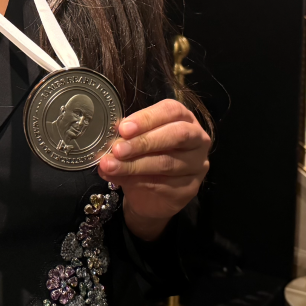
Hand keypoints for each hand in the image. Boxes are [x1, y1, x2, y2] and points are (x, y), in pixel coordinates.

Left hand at [97, 98, 210, 240]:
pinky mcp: (191, 188)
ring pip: (167, 163)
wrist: (152, 194)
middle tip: (117, 149)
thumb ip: (126, 138)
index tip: (123, 128)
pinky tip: (118, 179)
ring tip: (109, 166)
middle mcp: (197, 139)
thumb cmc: (145, 156)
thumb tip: (108, 143)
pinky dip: (136, 182)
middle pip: (177, 135)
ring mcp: (197, 165)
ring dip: (134, 165)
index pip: (171, 111)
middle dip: (143, 142)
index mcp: (184, 118)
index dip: (147, 118)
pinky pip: (164, 184)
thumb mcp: (134, 142)